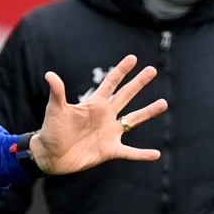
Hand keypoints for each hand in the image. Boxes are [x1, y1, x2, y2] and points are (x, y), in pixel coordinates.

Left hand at [28, 55, 166, 174]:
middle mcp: (105, 115)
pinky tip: (156, 154)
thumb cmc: (51, 131)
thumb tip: (50, 74)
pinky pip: (130, 152)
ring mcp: (109, 133)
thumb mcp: (55, 110)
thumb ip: (57, 93)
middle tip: (152, 70)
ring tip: (164, 103)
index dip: (121, 70)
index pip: (110, 83)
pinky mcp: (110, 150)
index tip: (133, 58)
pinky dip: (142, 154)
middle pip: (125, 95)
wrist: (51, 156)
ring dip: (148, 112)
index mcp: (94, 104)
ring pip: (133, 120)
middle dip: (138, 83)